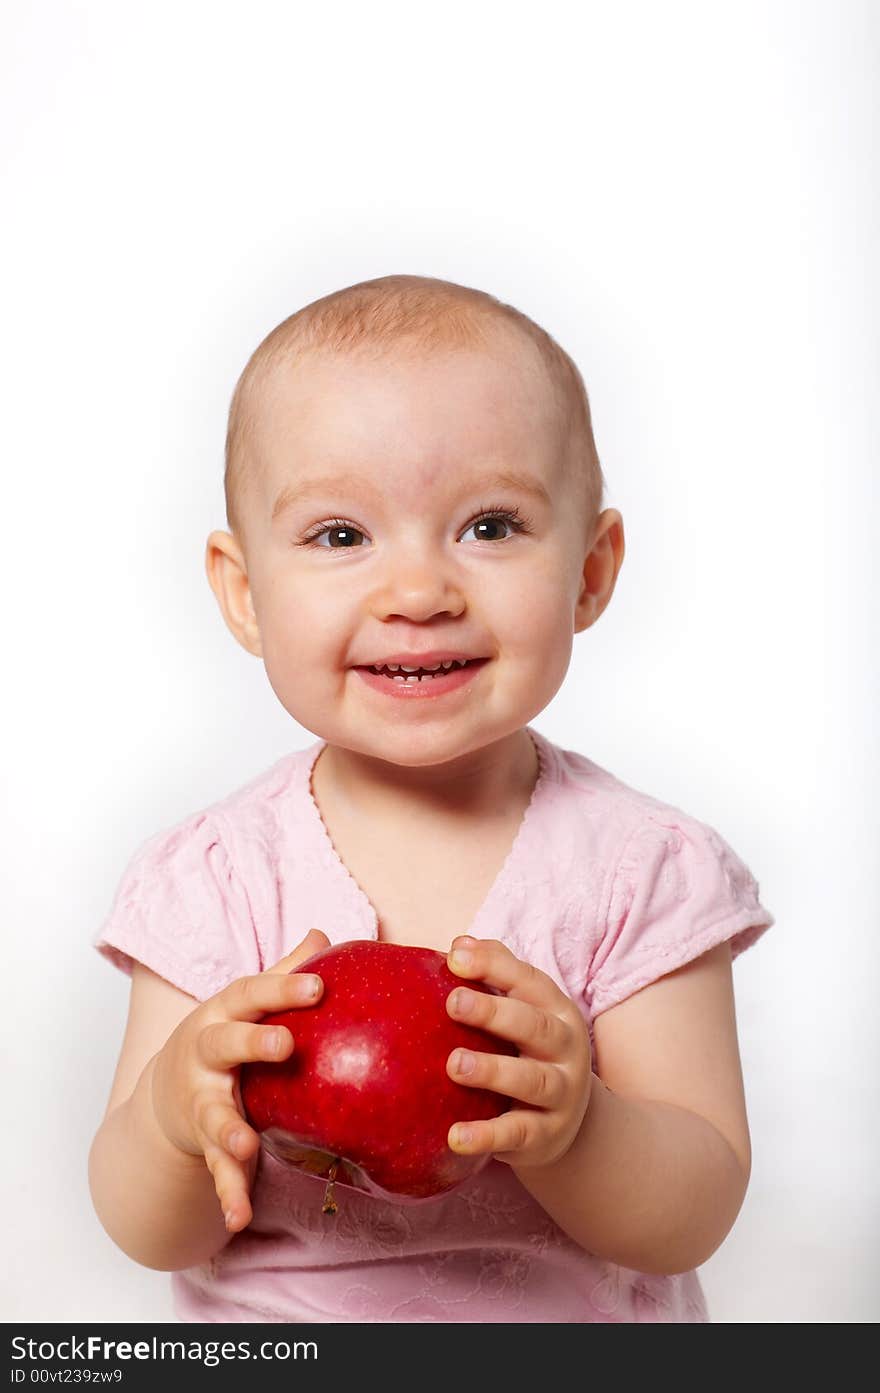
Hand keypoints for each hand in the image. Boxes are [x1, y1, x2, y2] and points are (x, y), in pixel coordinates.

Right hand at [150, 927, 330, 1233]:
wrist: (165, 1094)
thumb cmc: (224, 1037)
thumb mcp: (243, 1005)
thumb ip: (282, 974)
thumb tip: (324, 935)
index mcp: (222, 1014)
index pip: (251, 994)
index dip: (283, 987)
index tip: (318, 985)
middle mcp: (204, 1055)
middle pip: (224, 1043)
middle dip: (252, 1043)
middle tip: (285, 1044)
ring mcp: (200, 1102)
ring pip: (213, 1115)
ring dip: (229, 1129)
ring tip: (245, 1144)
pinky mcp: (203, 1144)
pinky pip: (216, 1170)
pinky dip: (227, 1193)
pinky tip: (238, 1217)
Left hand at [444, 935, 592, 1172]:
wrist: (570, 1120)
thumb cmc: (530, 1050)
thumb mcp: (524, 1010)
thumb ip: (496, 974)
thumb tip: (459, 945)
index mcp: (556, 1011)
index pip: (529, 981)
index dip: (493, 966)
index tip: (455, 957)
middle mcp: (566, 1049)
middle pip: (534, 1027)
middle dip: (494, 1013)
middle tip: (453, 1002)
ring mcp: (560, 1094)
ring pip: (531, 1081)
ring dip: (492, 1071)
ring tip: (454, 1065)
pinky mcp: (545, 1135)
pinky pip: (517, 1134)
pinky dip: (486, 1136)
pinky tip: (454, 1136)